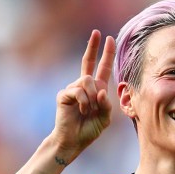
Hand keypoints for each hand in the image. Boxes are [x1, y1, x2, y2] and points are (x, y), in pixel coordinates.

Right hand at [51, 30, 115, 158]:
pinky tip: (82, 111)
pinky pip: (78, 91)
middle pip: (88, 62)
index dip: (106, 54)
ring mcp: (73, 89)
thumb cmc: (89, 130)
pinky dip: (84, 103)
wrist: (73, 140)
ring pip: (87, 80)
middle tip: (97, 32)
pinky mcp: (64, 94)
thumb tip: (100, 91)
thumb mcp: (105, 118)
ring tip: (88, 111)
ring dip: (92, 97)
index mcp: (96, 90)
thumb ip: (106, 105)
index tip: (109, 38)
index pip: (102, 68)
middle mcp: (84, 86)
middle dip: (93, 47)